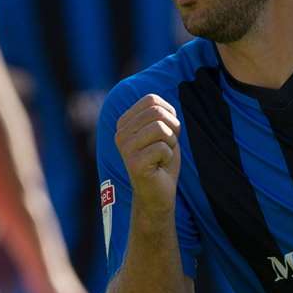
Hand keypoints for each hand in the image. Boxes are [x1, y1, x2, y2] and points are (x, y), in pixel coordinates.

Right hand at [116, 94, 182, 216]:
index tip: (165, 133)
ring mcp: (125, 148)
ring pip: (161, 129)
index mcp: (124, 122)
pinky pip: (163, 148)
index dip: (168, 115)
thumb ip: (160, 114)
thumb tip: (160, 104)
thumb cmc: (161, 160)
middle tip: (165, 146)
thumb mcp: (162, 131)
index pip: (152, 100)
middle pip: (157, 112)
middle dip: (172, 129)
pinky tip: (159, 166)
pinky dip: (168, 157)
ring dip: (170, 143)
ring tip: (161, 156)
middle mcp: (120, 133)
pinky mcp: (133, 162)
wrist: (157, 192)